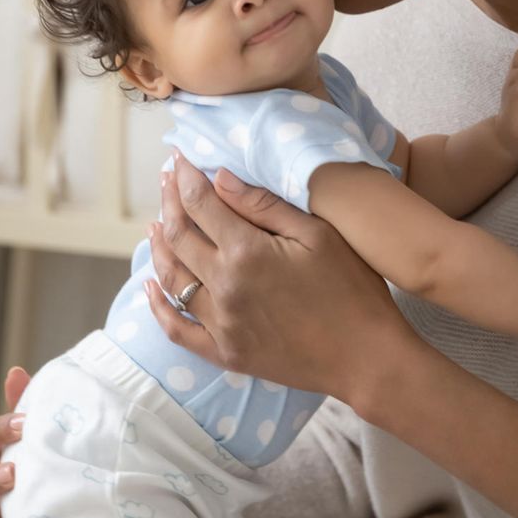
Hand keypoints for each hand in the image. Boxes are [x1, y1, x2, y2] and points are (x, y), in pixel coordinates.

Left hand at [144, 151, 416, 400]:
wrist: (367, 357)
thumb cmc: (352, 289)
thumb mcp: (317, 234)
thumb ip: (264, 205)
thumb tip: (220, 178)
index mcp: (246, 252)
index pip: (201, 204)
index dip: (185, 177)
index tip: (178, 159)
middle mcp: (223, 287)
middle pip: (179, 236)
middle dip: (169, 203)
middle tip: (167, 182)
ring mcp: (220, 324)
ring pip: (172, 278)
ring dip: (159, 247)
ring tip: (155, 224)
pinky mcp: (224, 353)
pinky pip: (177, 329)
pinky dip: (158, 306)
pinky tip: (150, 287)